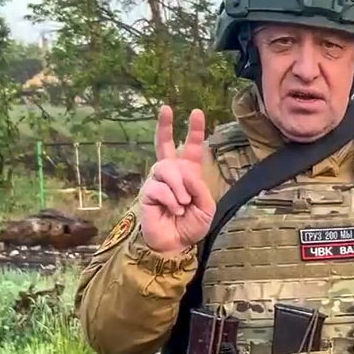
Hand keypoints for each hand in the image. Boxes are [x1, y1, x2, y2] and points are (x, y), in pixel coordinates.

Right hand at [140, 106, 215, 255]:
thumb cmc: (191, 225)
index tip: (196, 112)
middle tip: (166, 108)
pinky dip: (171, 200)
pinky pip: (160, 188)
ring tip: (184, 203)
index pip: (192, 149)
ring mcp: (157, 182)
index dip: (195, 131)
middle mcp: (171, 174)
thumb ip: (199, 187)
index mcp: (189, 174)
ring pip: (167, 168)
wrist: (176, 244)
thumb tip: (184, 172)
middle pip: (164, 145)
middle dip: (165, 126)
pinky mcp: (147, 193)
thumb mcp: (206, 206)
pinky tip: (174, 210)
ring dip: (179, 186)